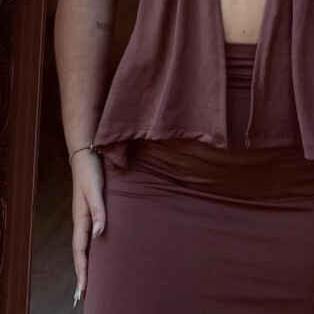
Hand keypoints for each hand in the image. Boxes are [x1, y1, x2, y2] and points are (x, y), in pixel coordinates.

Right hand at [71, 151, 105, 303]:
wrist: (86, 155)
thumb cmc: (91, 172)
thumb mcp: (95, 190)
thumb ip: (98, 210)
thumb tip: (99, 233)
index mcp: (80, 218)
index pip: (80, 250)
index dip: (82, 269)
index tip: (83, 289)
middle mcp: (81, 219)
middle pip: (80, 251)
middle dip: (82, 271)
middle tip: (83, 293)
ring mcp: (84, 215)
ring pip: (83, 244)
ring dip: (85, 261)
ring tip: (89, 277)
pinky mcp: (90, 209)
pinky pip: (89, 234)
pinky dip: (91, 247)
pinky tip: (97, 249)